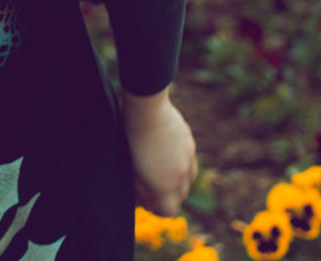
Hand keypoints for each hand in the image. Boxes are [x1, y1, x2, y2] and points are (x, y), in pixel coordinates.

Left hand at [121, 88, 196, 216]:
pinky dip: (181, 161)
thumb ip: (141, 190)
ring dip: (178, 179)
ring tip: (161, 168)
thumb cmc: (132, 140)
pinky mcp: (189, 142)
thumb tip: (147, 201)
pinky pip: (189, 159)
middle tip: (152, 186)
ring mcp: (188, 157)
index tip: (148, 202)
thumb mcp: (131, 169)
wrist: (146, 109)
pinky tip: (165, 151)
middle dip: (168, 195)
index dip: (158, 210)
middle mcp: (181, 175)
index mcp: (165, 186)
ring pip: (188, 178)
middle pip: (180, 196)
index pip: (170, 211)